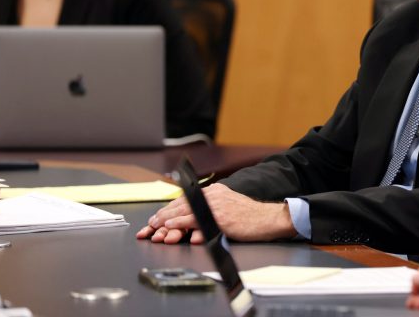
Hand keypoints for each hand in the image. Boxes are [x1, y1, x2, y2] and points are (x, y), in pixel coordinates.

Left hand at [136, 183, 296, 243]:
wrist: (268, 219)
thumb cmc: (251, 217)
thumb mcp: (229, 207)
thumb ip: (212, 210)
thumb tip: (194, 221)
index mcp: (214, 191)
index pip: (186, 199)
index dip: (170, 208)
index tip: (158, 217)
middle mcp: (212, 194)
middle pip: (181, 204)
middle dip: (163, 214)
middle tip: (150, 223)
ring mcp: (215, 205)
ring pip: (184, 211)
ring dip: (166, 219)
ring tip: (154, 226)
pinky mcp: (218, 216)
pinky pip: (193, 220)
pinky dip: (178, 223)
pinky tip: (169, 227)